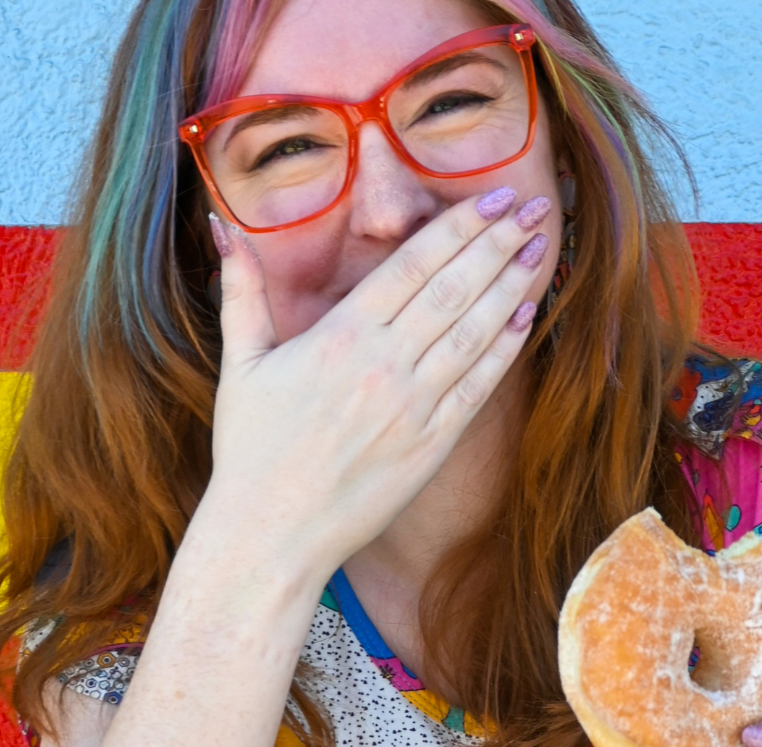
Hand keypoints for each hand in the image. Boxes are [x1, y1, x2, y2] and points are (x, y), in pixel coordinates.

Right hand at [200, 188, 549, 573]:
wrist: (274, 532)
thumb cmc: (252, 450)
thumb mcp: (239, 364)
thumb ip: (241, 292)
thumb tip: (221, 228)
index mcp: (340, 336)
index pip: (413, 265)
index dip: (460, 227)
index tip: (494, 198)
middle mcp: (385, 365)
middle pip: (454, 289)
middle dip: (498, 243)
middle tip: (535, 208)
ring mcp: (414, 406)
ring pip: (474, 332)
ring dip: (511, 287)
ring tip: (540, 250)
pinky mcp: (432, 445)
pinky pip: (477, 387)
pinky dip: (504, 349)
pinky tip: (525, 317)